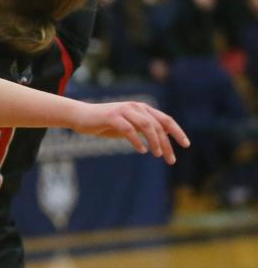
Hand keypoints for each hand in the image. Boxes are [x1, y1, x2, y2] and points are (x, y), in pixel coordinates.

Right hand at [71, 99, 187, 163]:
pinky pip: (129, 129)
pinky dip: (137, 140)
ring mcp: (123, 110)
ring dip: (155, 141)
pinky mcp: (112, 116)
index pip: (165, 119)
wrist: (81, 116)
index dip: (177, 132)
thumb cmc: (106, 123)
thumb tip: (163, 139)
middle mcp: (134, 107)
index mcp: (141, 108)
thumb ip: (144, 129)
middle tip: (170, 160)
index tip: (186, 145)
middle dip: (167, 143)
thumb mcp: (129, 126)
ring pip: (146, 125)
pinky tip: (141, 150)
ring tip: (157, 155)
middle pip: (158, 125)